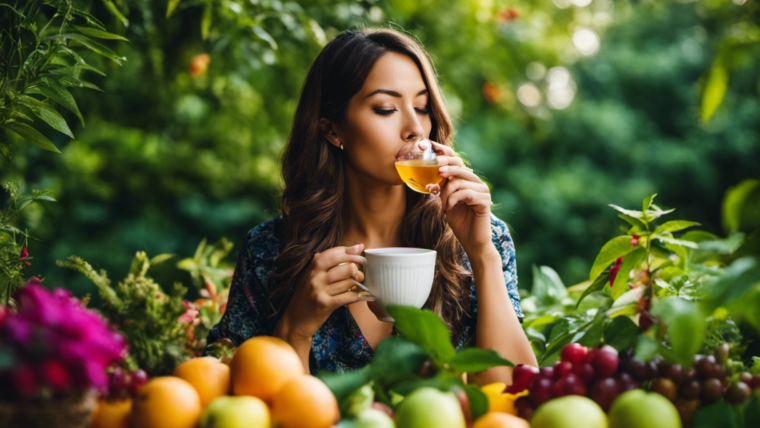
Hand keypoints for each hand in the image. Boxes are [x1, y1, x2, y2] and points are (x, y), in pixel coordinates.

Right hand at [280, 244, 371, 338]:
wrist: (294, 321)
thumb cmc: (307, 297)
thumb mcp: (312, 277)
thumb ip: (329, 263)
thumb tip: (356, 247)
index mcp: (313, 268)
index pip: (334, 253)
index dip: (350, 251)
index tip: (359, 251)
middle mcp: (316, 277)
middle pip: (346, 267)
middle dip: (358, 268)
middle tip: (360, 272)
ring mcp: (320, 291)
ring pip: (349, 282)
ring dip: (358, 284)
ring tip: (358, 285)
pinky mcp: (326, 304)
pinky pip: (348, 296)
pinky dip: (356, 296)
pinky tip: (356, 296)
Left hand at [429, 141, 494, 257]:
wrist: (472, 241)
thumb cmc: (459, 221)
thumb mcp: (446, 202)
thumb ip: (443, 189)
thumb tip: (434, 176)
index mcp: (467, 180)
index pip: (456, 160)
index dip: (444, 151)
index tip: (430, 144)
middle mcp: (476, 182)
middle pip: (459, 167)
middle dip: (446, 167)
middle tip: (437, 170)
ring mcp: (482, 190)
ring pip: (459, 182)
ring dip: (446, 194)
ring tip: (443, 205)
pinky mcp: (485, 201)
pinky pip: (465, 193)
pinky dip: (453, 200)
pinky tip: (449, 208)